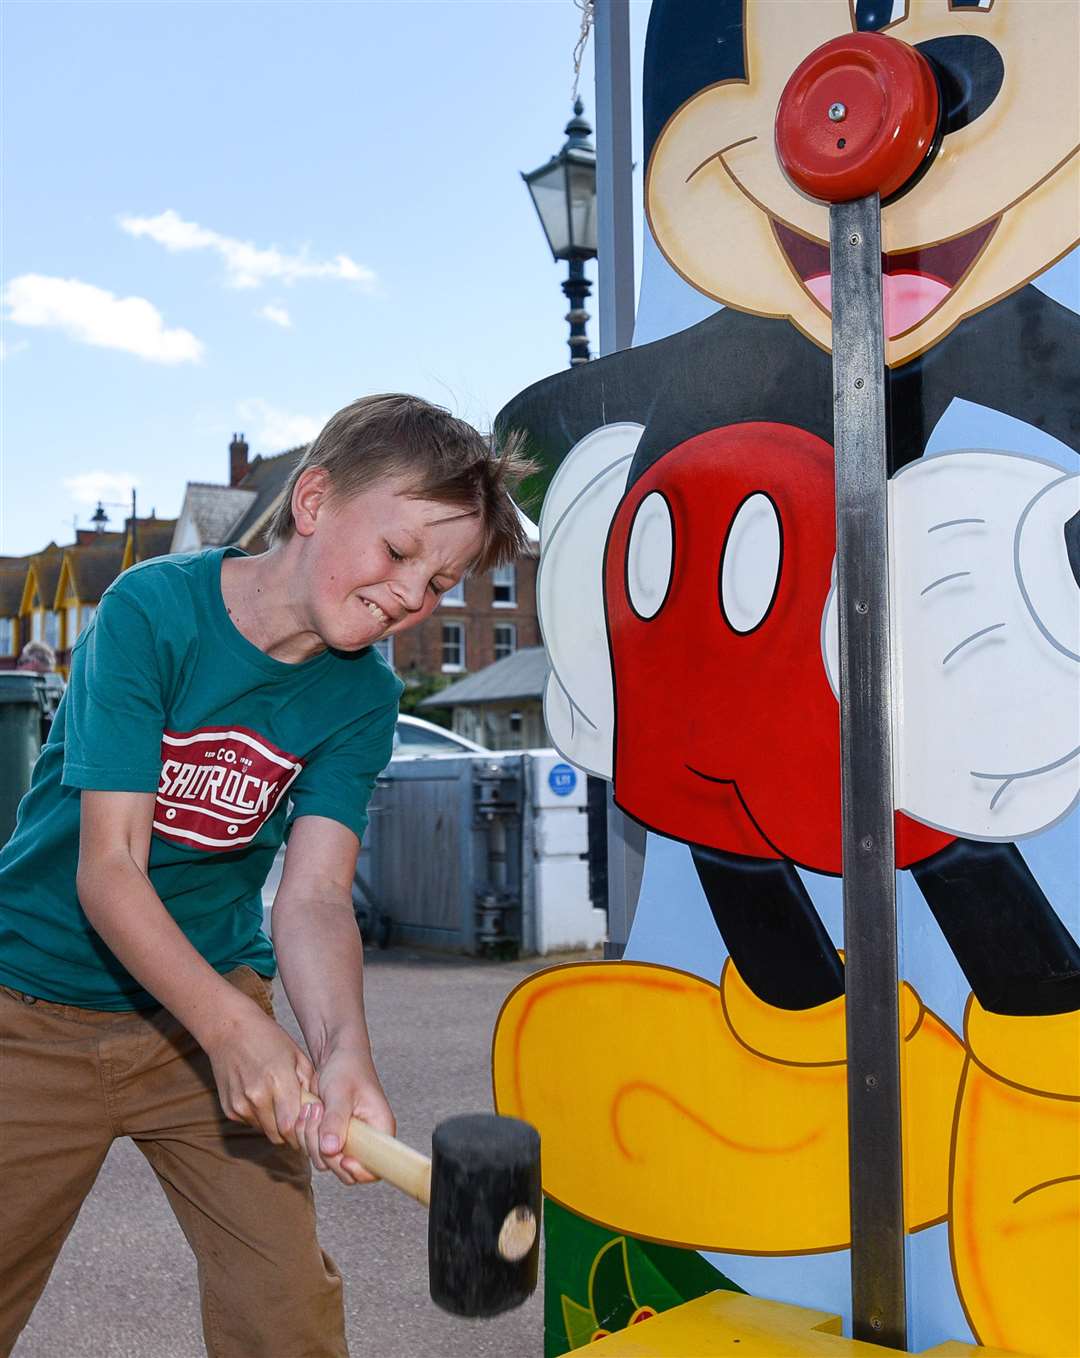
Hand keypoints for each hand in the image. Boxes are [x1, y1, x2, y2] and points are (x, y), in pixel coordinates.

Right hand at [202, 998, 315, 1149]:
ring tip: (281, 1105)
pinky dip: (260, 1118)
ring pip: (265, 1131)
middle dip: (291, 1132)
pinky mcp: (229, 1109)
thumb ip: (309, 1085)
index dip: (303, 1131)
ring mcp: (240, 1105)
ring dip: (275, 1125)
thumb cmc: (268, 1039)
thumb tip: (319, 1111)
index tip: (310, 1127)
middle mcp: (257, 1097)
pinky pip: (251, 1123)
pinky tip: (263, 1099)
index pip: (292, 1127)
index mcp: (279, 1081)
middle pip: (279, 1135)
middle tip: (299, 1121)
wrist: (230, 1029)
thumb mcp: (297, 1056)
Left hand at [300, 1047, 395, 1185]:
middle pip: (344, 1170)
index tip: (342, 1158)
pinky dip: (305, 1135)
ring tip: (313, 1108)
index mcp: (380, 1129)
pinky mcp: (331, 1137)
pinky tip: (307, 1113)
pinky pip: (315, 1150)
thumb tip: (331, 1149)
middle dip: (325, 1149)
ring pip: (325, 1160)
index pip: (375, 1169)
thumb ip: (336, 1121)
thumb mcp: (340, 1093)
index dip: (358, 1171)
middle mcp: (366, 1140)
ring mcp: (347, 1140)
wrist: (334, 1055)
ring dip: (311, 1139)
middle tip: (319, 1118)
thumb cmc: (347, 1067)